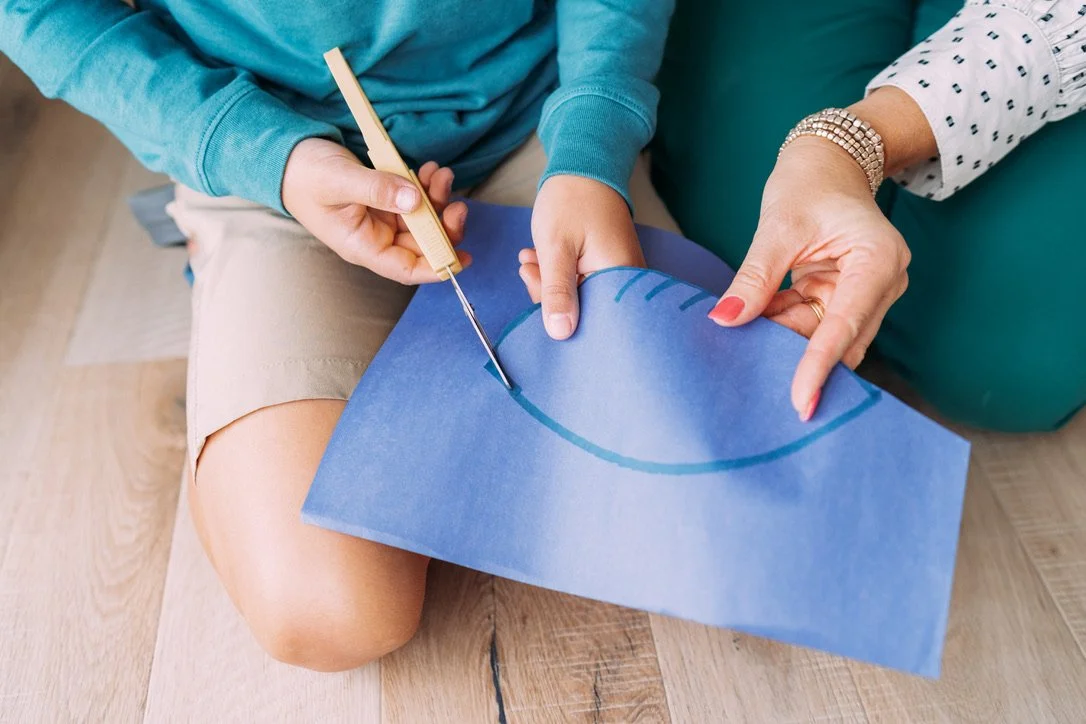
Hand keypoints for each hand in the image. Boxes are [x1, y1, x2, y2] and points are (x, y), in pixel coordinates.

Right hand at [282, 137, 468, 283]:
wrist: (288, 156)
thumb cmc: (305, 174)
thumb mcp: (339, 180)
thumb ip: (377, 189)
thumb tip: (414, 199)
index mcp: (362, 245)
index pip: (406, 268)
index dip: (436, 267)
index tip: (461, 258)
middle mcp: (376, 237)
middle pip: (423, 245)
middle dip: (444, 225)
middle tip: (456, 202)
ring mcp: (382, 219)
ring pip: (424, 220)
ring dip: (438, 200)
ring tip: (440, 175)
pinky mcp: (386, 200)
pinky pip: (416, 199)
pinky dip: (428, 186)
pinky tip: (430, 171)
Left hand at [519, 175, 644, 339]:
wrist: (584, 168)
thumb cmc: (572, 202)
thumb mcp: (556, 247)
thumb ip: (557, 291)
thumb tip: (559, 334)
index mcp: (620, 279)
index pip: (589, 320)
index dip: (557, 312)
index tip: (533, 281)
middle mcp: (627, 283)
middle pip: (584, 312)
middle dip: (550, 295)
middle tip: (529, 265)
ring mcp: (618, 277)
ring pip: (579, 299)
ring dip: (550, 283)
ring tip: (533, 257)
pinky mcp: (608, 271)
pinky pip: (582, 285)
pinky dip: (560, 276)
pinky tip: (542, 259)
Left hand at [708, 136, 910, 419]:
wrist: (826, 164)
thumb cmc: (809, 184)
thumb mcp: (778, 227)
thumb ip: (755, 277)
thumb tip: (725, 320)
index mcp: (877, 261)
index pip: (844, 325)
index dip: (819, 366)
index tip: (800, 401)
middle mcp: (881, 282)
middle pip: (838, 338)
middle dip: (796, 354)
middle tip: (751, 371)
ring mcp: (866, 292)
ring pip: (823, 336)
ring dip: (785, 336)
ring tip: (747, 331)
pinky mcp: (846, 296)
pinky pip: (813, 324)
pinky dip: (784, 323)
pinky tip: (757, 317)